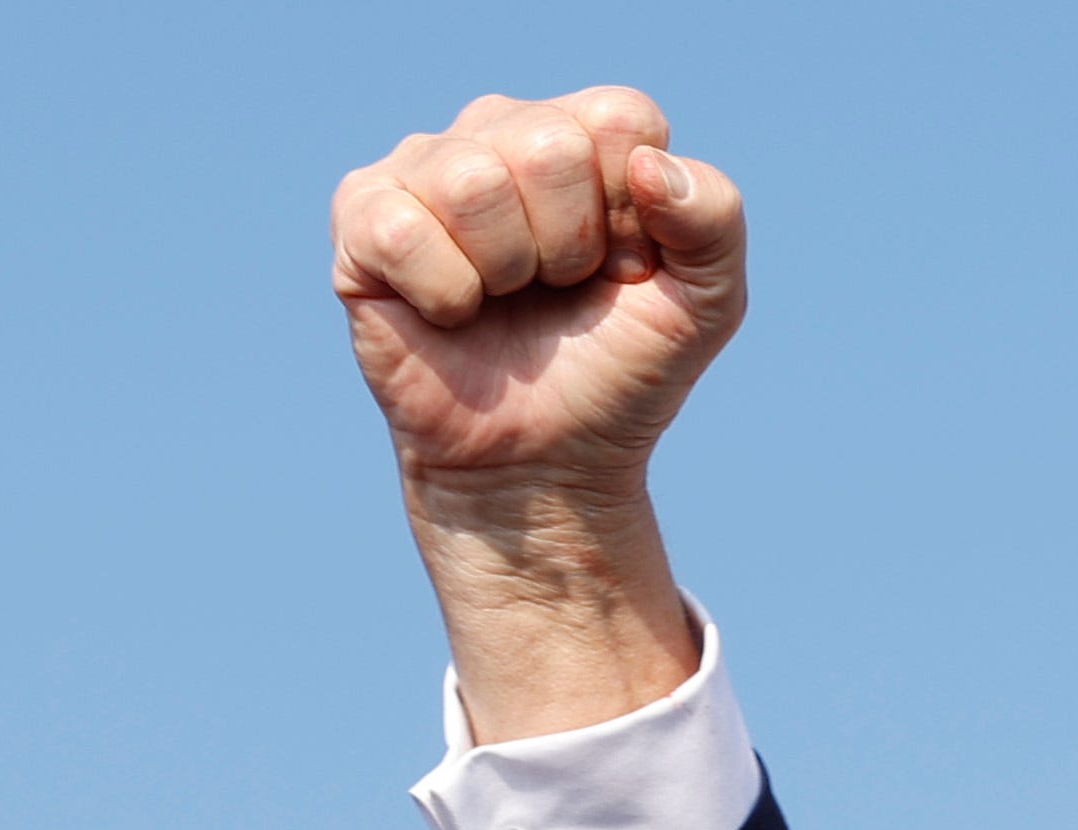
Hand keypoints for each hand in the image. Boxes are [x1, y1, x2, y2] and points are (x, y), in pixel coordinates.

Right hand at [330, 90, 742, 738]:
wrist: (546, 461)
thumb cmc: (620, 371)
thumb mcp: (706, 303)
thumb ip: (716, 218)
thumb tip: (650, 166)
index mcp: (584, 133)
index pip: (619, 119)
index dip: (631, 216)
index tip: (622, 269)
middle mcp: (499, 129)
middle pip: (546, 147)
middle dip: (569, 247)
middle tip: (556, 293)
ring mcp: (423, 168)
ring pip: (470, 182)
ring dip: (505, 272)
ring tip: (504, 301)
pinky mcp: (362, 218)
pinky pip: (402, 228)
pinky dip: (444, 294)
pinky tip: (451, 313)